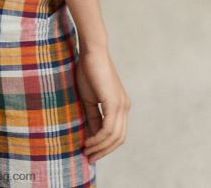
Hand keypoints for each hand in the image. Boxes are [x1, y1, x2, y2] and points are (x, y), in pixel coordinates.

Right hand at [76, 46, 130, 163]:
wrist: (92, 52)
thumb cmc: (89, 71)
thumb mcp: (89, 99)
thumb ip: (93, 116)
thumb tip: (91, 135)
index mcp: (120, 106)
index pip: (117, 133)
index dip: (105, 145)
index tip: (91, 152)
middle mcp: (124, 107)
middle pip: (118, 139)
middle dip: (104, 151)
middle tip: (89, 157)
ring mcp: (121, 105)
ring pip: (114, 136)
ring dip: (100, 147)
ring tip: (86, 151)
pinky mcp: (114, 103)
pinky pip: (108, 128)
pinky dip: (99, 138)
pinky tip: (88, 141)